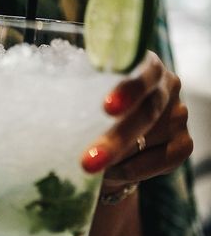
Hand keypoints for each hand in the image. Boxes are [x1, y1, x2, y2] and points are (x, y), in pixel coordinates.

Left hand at [81, 51, 193, 189]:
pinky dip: (134, 169)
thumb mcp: (78, 96)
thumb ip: (75, 92)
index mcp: (141, 63)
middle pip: (147, 111)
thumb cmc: (85, 112)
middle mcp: (166, 85)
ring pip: (152, 138)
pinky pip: (164, 159)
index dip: (129, 90)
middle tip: (88, 161)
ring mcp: (178, 114)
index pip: (144, 71)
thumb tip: (52, 106)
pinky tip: (114, 171)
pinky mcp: (184, 143)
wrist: (105, 147)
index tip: (107, 109)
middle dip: (116, 139)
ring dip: (118, 158)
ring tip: (90, 166)